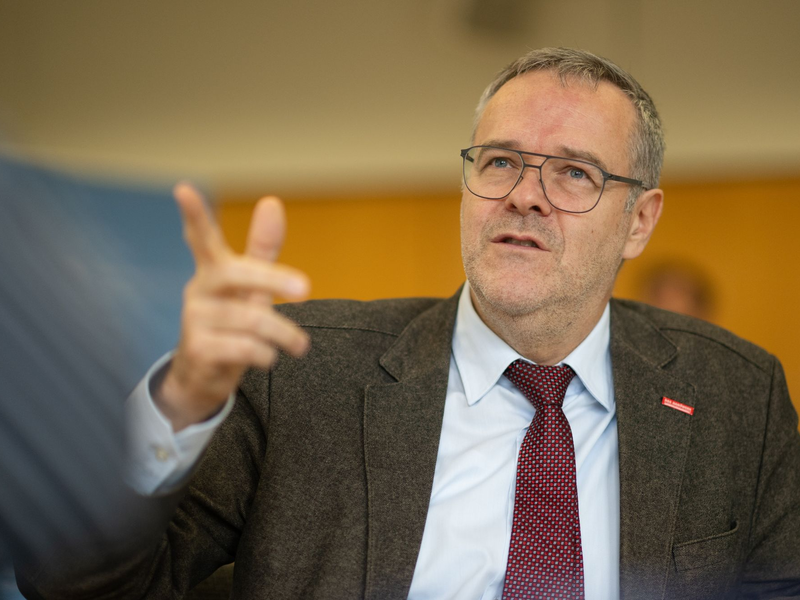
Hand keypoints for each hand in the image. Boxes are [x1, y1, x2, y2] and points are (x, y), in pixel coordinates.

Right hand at [155, 183, 309, 431]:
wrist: (203, 376)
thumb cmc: (231, 323)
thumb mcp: (250, 287)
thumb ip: (262, 248)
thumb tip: (271, 202)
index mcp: (212, 270)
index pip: (202, 238)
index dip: (194, 215)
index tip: (183, 189)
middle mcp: (198, 290)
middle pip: (237, 274)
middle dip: (274, 280)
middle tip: (305, 289)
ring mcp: (195, 320)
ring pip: (253, 320)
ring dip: (284, 335)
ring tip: (298, 345)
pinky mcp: (199, 350)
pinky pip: (247, 348)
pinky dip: (267, 355)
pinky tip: (267, 358)